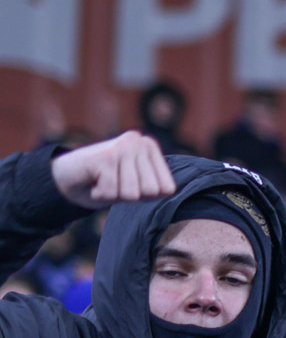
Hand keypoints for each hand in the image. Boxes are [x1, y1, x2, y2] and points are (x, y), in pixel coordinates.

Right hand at [51, 131, 175, 208]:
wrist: (64, 176)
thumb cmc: (104, 183)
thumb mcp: (136, 184)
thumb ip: (155, 184)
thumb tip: (169, 190)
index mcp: (150, 147)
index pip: (167, 189)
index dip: (147, 195)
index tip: (129, 184)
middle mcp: (138, 142)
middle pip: (151, 192)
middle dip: (131, 195)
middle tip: (114, 182)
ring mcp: (122, 147)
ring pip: (132, 194)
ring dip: (114, 195)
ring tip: (104, 180)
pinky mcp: (105, 156)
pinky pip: (111, 193)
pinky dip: (99, 194)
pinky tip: (93, 180)